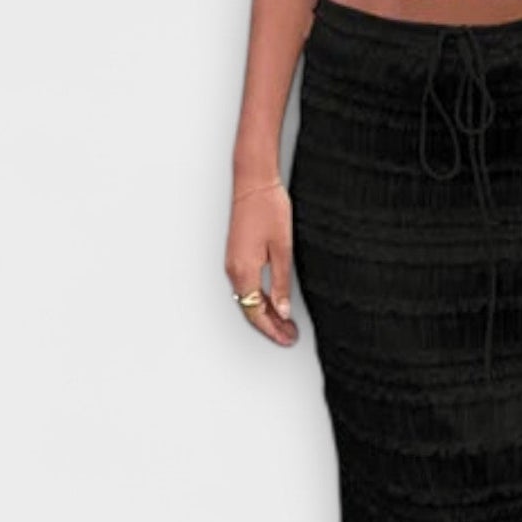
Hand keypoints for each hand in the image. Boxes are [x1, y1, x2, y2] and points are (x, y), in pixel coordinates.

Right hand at [225, 180, 297, 345]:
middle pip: (249, 309)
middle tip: (289, 335)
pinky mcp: (235, 255)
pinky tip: (273, 300)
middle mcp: (233, 270)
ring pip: (247, 298)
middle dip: (270, 325)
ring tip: (285, 323)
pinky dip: (259, 298)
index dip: (272, 329)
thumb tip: (282, 310)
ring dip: (265, 313)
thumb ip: (281, 283)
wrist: (253, 183)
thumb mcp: (282, 249)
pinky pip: (245, 286)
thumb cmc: (268, 209)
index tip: (288, 338)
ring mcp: (232, 263)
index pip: (256, 313)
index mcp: (244, 271)